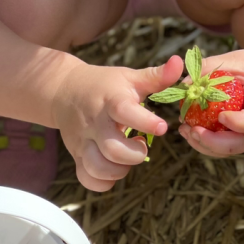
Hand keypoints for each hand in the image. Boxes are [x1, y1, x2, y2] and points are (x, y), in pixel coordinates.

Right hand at [52, 55, 183, 191]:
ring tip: (128, 156)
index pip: (123, 110)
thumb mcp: (129, 77)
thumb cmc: (105, 85)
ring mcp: (83, 141)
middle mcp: (94, 122)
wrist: (64, 90)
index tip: (162, 127)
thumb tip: (180, 62)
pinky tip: (115, 168)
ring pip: (97, 167)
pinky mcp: (77, 155)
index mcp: (110, 100)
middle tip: (141, 144)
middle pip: (112, 148)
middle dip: (134, 154)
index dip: (145, 122)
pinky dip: (104, 182)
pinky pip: (87, 179)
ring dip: (119, 170)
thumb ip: (157, 76)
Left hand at [179, 46, 243, 157]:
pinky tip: (189, 131)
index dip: (238, 122)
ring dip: (205, 145)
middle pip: (240, 144)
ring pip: (230, 150)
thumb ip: (208, 68)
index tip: (220, 115)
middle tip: (191, 130)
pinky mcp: (243, 135)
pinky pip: (226, 146)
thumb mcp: (235, 59)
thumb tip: (183, 85)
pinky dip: (207, 143)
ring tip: (185, 130)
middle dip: (212, 142)